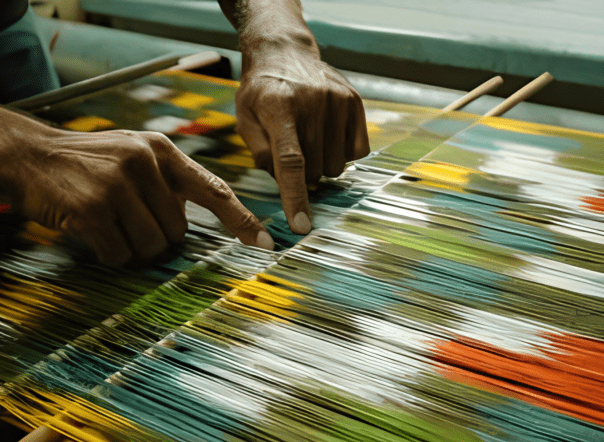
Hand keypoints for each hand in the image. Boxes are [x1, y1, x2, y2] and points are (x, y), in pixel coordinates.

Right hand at [7, 129, 273, 264]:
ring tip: (110, 227)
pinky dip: (110, 254)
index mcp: (162, 151)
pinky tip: (92, 233)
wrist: (30, 155)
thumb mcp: (133, 154)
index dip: (241, 220)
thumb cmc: (88, 162)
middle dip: (157, 240)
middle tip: (128, 224)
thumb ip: (167, 184)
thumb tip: (189, 230)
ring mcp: (118, 184)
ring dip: (133, 250)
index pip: (215, 190)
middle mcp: (145, 162)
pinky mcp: (94, 209)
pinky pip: (121, 255)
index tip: (265, 243)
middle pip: (178, 233)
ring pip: (152, 247)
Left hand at [235, 41, 369, 233]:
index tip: (301, 226)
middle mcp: (312, 102)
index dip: (296, 198)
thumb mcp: (246, 120)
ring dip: (322, 165)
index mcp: (279, 107)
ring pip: (337, 166)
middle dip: (303, 176)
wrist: (284, 53)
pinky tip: (327, 136)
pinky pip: (357, 152)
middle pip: (316, 170)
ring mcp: (337, 100)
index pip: (291, 162)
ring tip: (308, 141)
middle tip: (292, 155)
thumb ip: (262, 153)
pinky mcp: (355, 102)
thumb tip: (284, 183)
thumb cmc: (260, 93)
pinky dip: (342, 154)